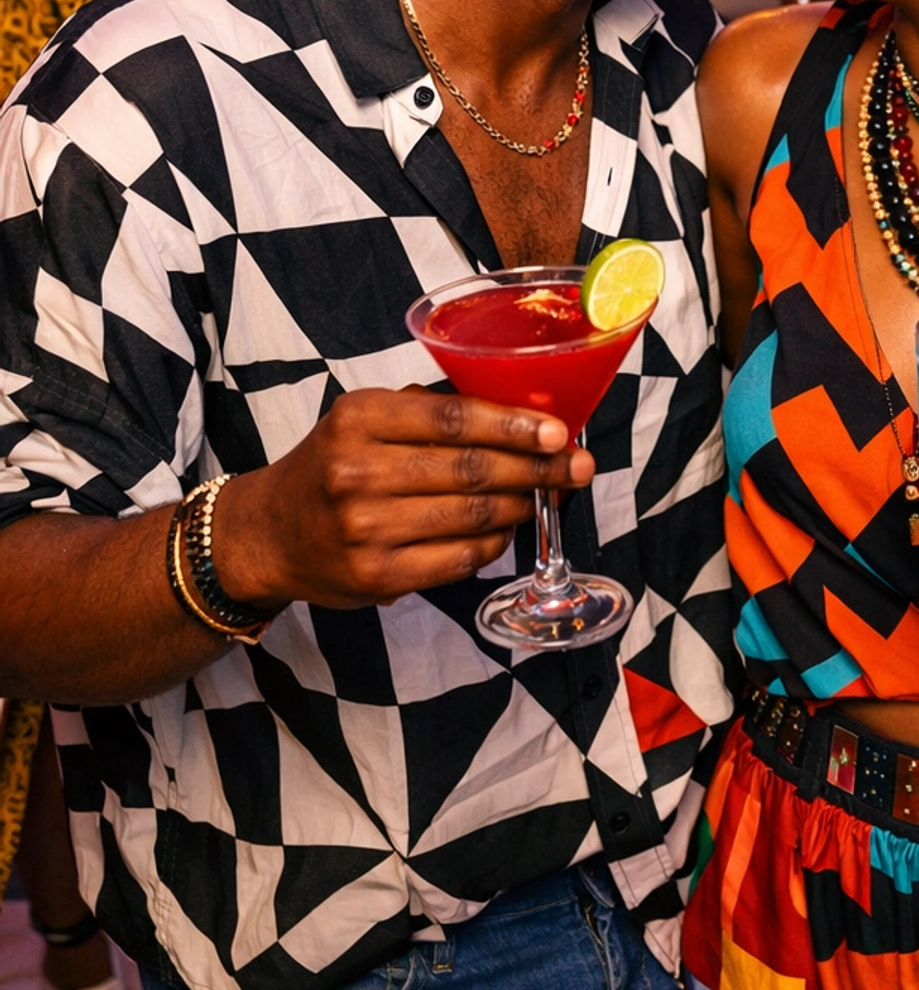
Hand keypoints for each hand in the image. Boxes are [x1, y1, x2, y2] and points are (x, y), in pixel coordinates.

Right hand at [213, 387, 595, 608]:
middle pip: (470, 469)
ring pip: (471, 516)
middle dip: (535, 468)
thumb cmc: (332, 465)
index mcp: (359, 418)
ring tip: (549, 494)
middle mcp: (357, 473)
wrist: (269, 534)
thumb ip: (431, 411)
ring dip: (521, 505)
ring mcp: (365, 530)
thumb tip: (520, 411)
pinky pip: (458, 560)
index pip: (453, 418)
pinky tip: (507, 528)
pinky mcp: (375, 578)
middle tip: (577, 466)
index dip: (513, 426)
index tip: (557, 431)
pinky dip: (493, 543)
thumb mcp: (365, 418)